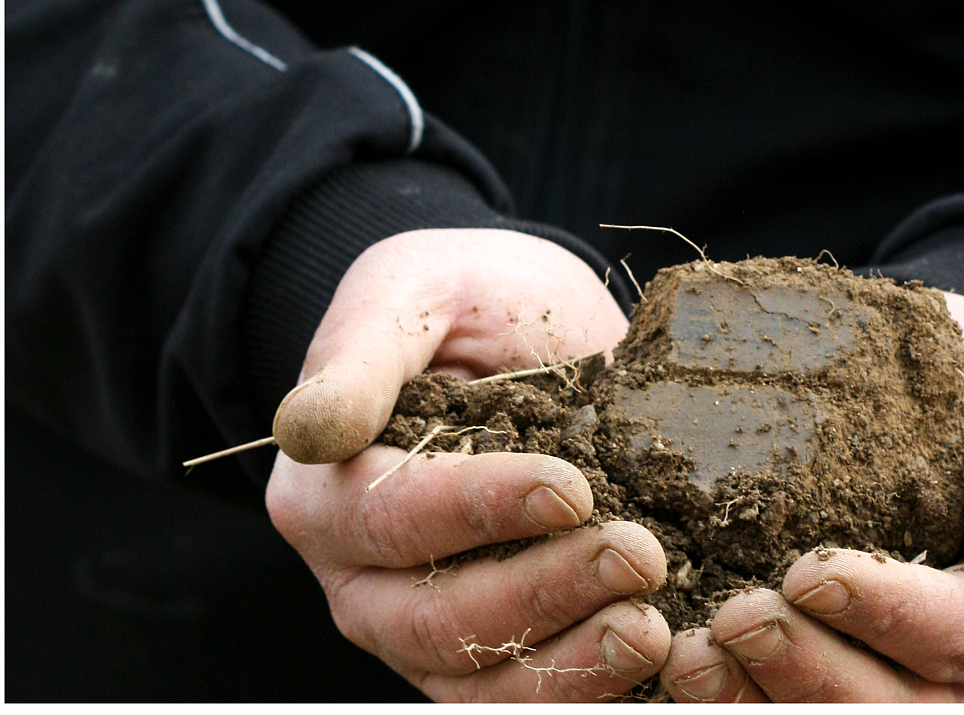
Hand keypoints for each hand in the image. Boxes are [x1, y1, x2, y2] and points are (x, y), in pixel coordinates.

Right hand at [265, 228, 670, 700]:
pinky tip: (653, 661)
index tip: (572, 488)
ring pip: (475, 679)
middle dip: (544, 593)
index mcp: (326, 491)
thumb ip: (362, 354)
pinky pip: (516, 695)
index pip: (392, 520)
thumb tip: (310, 428)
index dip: (480, 510)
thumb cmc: (455, 298)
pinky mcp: (483, 649)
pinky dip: (581, 691)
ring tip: (653, 630)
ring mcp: (417, 627)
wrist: (503, 326)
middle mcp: (360, 578)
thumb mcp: (410, 289)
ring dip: (569, 666)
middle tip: (640, 556)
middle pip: (435, 618)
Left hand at [660, 293, 963, 702]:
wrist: (954, 385)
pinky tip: (683, 669)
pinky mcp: (851, 678)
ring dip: (760, 702)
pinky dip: (741, 702)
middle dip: (808, 671)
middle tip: (730, 619)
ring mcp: (911, 686)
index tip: (807, 571)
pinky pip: (797, 709)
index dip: (883, 614)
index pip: (961, 635)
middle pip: (895, 706)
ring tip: (689, 657)